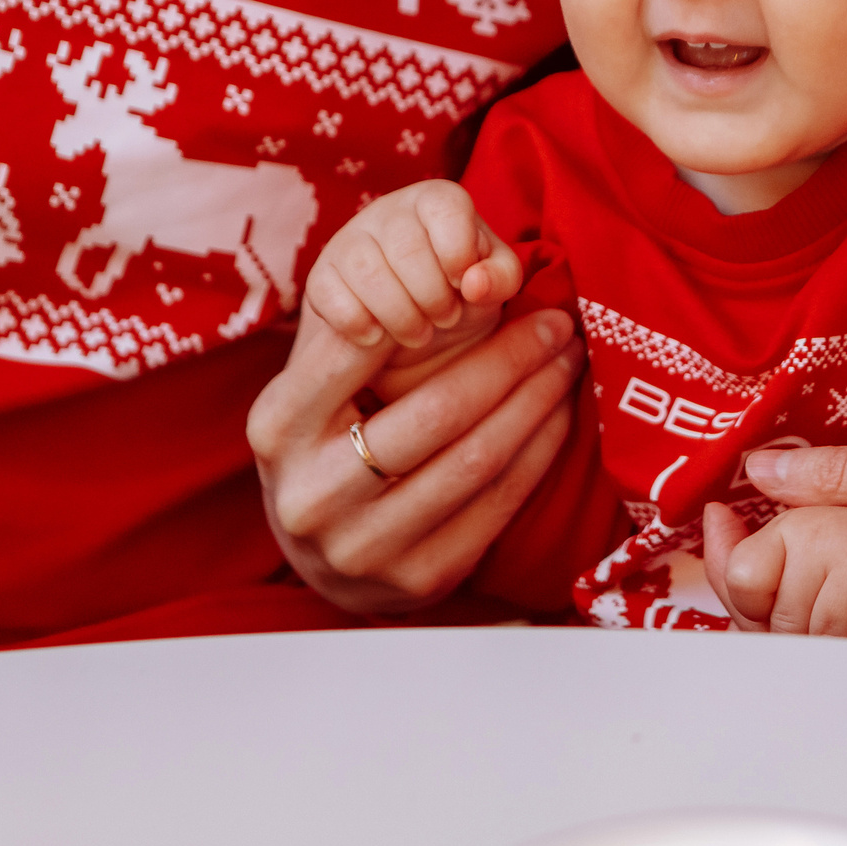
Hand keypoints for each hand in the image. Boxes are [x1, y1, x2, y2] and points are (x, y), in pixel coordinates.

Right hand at [247, 299, 582, 612]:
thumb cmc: (327, 444)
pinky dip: (538, 451)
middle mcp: (313, 493)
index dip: (435, 309)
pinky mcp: (417, 581)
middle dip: (511, 358)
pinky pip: (497, 504)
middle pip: (437, 410)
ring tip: (566, 361)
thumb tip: (441, 264)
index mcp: (279, 426)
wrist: (320, 560)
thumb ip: (353, 336)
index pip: (363, 348)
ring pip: (476, 459)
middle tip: (556, 323)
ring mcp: (363, 547)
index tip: (491, 283)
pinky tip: (557, 414)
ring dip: (537, 401)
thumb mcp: (312, 391)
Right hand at [300, 179, 522, 349]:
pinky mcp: (321, 274)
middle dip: (431, 295)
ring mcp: (349, 239)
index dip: (458, 254)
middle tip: (445, 319)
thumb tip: (475, 283)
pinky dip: (355, 323)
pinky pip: (327, 293)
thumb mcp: (494, 285)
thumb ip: (500, 278)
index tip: (463, 287)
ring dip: (398, 314)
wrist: (416, 327)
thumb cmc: (463, 293)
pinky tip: (377, 338)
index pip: (446, 207)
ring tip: (418, 334)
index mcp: (437, 200)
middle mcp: (388, 209)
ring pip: (366, 270)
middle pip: (406, 247)